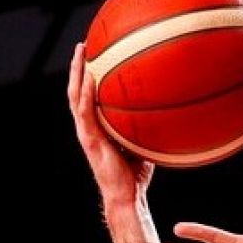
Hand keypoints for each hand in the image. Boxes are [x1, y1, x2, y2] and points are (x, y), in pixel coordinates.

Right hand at [66, 42, 152, 206]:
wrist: (126, 197)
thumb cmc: (135, 175)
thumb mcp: (142, 144)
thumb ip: (145, 128)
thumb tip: (166, 113)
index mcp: (97, 128)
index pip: (88, 97)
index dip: (87, 77)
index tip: (94, 56)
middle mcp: (88, 127)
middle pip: (77, 90)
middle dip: (78, 67)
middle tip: (84, 45)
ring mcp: (86, 133)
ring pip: (75, 96)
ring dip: (77, 72)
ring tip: (81, 51)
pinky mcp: (90, 139)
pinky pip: (85, 110)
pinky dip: (86, 92)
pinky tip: (90, 76)